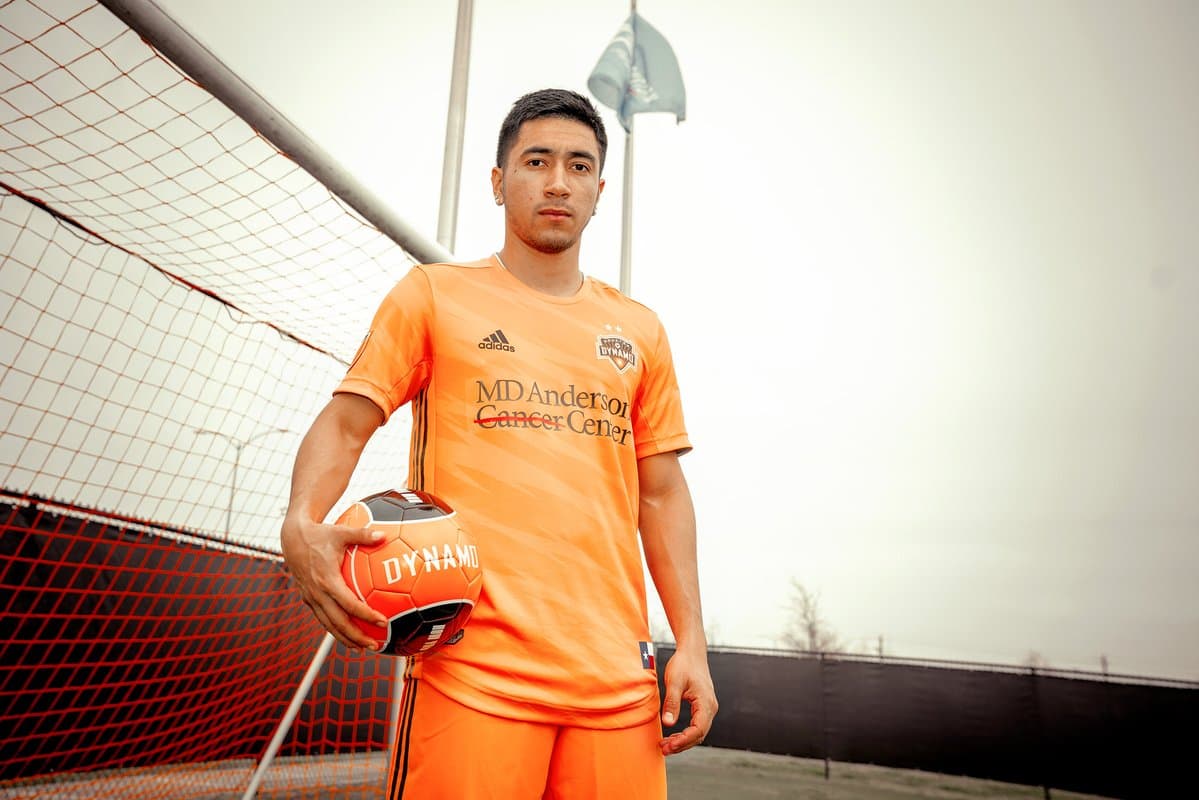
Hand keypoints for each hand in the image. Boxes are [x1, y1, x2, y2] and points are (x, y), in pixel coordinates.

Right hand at [280, 513, 387, 649]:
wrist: (292, 538)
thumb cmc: (320, 534)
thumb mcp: (342, 532)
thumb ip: (363, 535)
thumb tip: (385, 536)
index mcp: (327, 579)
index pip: (349, 603)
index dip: (365, 615)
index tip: (382, 622)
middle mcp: (317, 593)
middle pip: (338, 622)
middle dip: (356, 636)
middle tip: (374, 646)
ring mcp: (311, 598)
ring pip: (328, 625)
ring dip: (345, 638)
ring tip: (362, 649)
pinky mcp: (308, 599)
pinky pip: (322, 618)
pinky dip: (335, 630)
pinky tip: (348, 636)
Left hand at [658, 645, 717, 754]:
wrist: (692, 652)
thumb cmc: (683, 664)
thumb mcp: (674, 682)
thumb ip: (671, 703)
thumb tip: (668, 723)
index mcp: (706, 702)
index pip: (698, 729)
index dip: (684, 740)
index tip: (670, 746)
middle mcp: (710, 707)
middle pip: (699, 734)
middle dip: (682, 744)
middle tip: (664, 750)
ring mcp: (708, 707)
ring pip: (698, 731)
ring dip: (683, 740)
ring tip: (665, 745)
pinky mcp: (703, 706)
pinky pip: (696, 725)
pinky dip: (685, 733)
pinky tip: (673, 735)